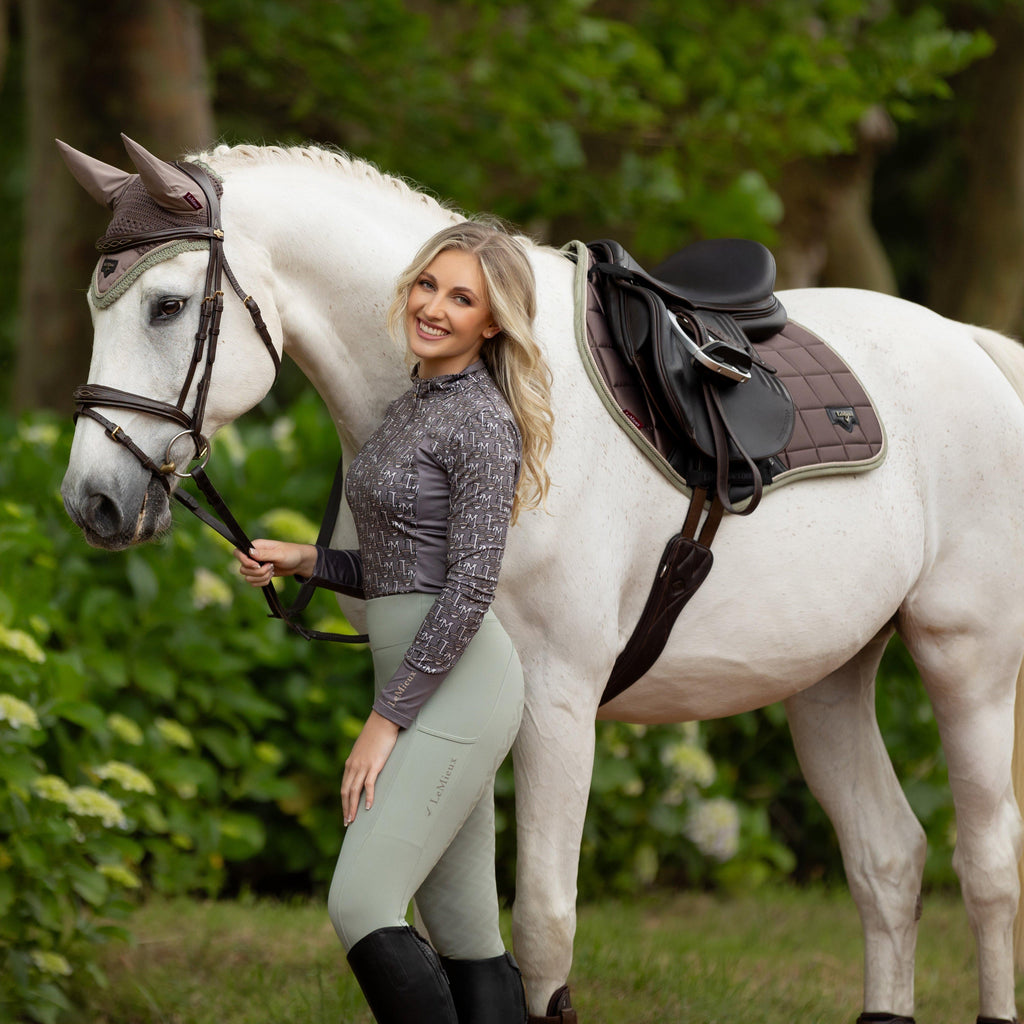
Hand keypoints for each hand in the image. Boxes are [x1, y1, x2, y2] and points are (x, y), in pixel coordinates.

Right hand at [232, 539, 316, 587]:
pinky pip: (253, 582)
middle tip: (271, 566)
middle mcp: (253, 555)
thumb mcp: (279, 554)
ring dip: (262, 577)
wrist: (299, 563)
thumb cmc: (291, 554)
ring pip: (248, 577)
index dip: (245, 562)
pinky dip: (262, 582)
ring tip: (272, 570)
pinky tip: (271, 576)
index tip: (257, 565)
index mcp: (256, 546)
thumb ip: (264, 554)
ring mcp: (256, 565)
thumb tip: (250, 552)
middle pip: (243, 569)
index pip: (238, 553)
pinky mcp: (260, 574)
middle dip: (258, 572)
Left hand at [341, 711, 399, 825]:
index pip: (344, 786)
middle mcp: (353, 766)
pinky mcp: (374, 765)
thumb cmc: (376, 734)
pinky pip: (369, 784)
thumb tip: (365, 768)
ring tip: (353, 820)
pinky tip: (368, 807)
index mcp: (350, 763)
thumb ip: (362, 759)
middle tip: (347, 822)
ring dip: (353, 807)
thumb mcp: (364, 749)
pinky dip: (368, 797)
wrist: (383, 721)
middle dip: (346, 808)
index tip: (345, 812)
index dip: (343, 801)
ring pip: (354, 791)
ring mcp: (363, 766)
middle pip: (346, 792)